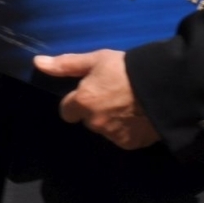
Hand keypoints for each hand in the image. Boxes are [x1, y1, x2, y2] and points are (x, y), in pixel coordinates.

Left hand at [36, 49, 159, 149]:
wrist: (166, 85)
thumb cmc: (129, 68)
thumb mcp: (98, 59)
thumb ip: (67, 64)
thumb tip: (37, 63)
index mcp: (83, 102)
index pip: (67, 110)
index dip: (79, 101)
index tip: (94, 93)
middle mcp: (94, 122)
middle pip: (88, 120)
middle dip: (97, 112)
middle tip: (116, 97)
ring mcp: (113, 135)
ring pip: (106, 130)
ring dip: (114, 121)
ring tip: (132, 106)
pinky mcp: (131, 143)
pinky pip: (125, 138)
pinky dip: (131, 130)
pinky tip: (142, 117)